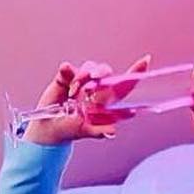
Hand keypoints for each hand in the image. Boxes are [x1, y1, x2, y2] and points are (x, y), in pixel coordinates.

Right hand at [23, 54, 150, 145]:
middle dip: (101, 72)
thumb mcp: (85, 131)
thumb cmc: (70, 130)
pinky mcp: (66, 77)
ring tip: (72, 93)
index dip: (135, 72)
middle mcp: (95, 89)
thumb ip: (99, 131)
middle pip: (105, 72)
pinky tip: (65, 84)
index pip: (123, 85)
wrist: (48, 128)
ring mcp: (81, 82)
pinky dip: (67, 71)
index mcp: (105, 101)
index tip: (145, 61)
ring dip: (82, 77)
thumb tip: (112, 132)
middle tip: (92, 79)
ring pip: (89, 68)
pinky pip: (69, 68)